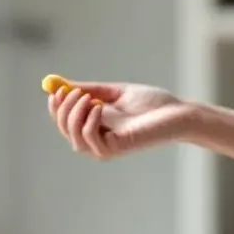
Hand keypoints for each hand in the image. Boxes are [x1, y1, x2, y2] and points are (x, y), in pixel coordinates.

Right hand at [47, 81, 191, 159]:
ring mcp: (106, 147)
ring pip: (75, 138)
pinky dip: (88, 123)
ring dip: (74, 116)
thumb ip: (90, 90)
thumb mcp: (114, 92)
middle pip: (66, 130)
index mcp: (96, 125)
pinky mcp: (116, 150)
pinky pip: (91, 140)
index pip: (66, 122)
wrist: (177, 113)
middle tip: (71, 92)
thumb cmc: (152, 103)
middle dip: (63, 110)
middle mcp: (98, 139)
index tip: (55, 90)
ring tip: (89, 98)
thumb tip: (62, 84)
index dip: (57, 108)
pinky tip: (100, 107)